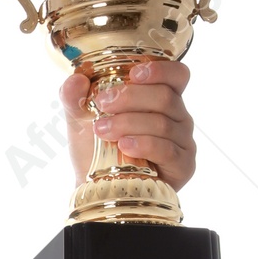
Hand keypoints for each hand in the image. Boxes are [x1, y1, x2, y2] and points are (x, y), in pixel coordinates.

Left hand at [59, 59, 194, 190]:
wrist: (95, 188)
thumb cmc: (95, 150)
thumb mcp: (80, 120)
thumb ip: (74, 97)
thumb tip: (75, 80)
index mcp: (161, 100)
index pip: (176, 75)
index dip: (161, 70)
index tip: (134, 73)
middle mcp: (178, 118)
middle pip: (165, 97)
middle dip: (130, 97)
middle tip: (103, 103)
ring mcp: (182, 142)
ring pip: (163, 123)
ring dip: (129, 123)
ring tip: (102, 130)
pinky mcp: (182, 166)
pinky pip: (168, 150)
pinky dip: (144, 144)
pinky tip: (125, 145)